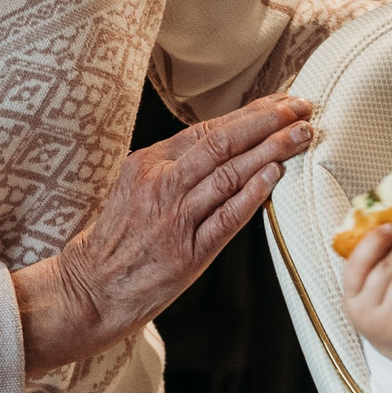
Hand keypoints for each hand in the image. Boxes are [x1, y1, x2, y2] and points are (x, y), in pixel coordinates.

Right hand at [12, 94, 314, 371]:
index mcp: (148, 164)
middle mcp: (161, 185)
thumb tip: (228, 144)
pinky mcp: (187, 253)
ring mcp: (174, 219)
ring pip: (229, 174)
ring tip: (301, 136)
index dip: (250, 113)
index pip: (208, 129)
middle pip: (222, 143)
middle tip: (302, 109)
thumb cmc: (118, 239)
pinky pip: (226, 217)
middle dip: (268, 123)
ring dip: (271, 151)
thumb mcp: (135, 187)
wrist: (90, 290)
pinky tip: (275, 175)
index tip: (281, 102)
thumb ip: (176, 166)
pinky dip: (253, 194)